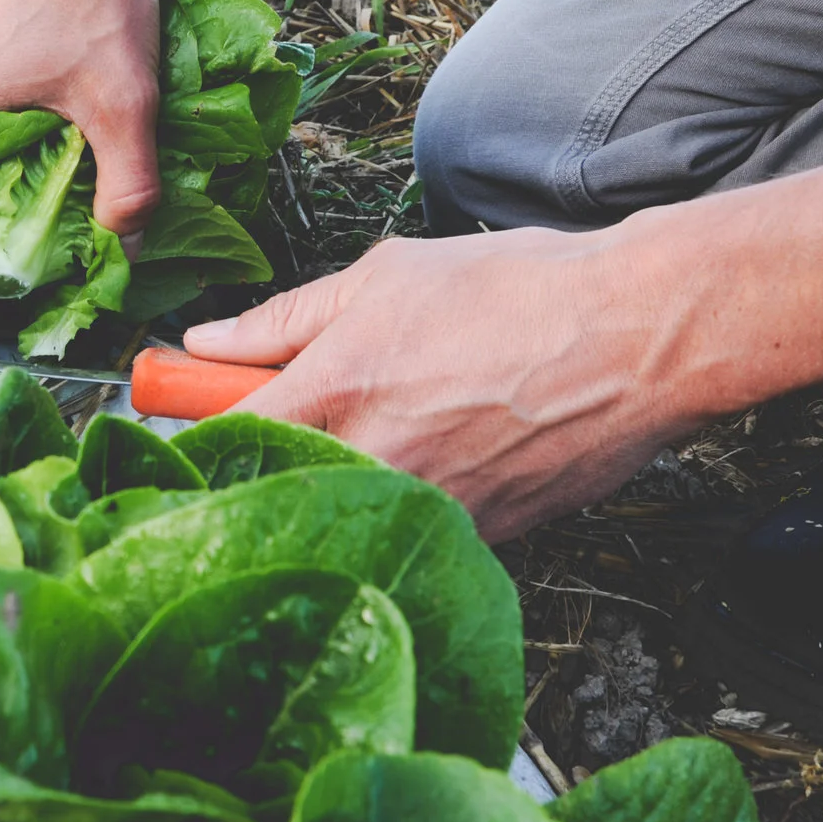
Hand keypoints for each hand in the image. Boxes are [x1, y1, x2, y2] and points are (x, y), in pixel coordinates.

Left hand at [183, 228, 706, 539]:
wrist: (638, 338)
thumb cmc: (517, 292)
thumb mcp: (383, 280)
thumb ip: (283, 320)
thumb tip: (206, 343)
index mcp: (334, 396)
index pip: (219, 439)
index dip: (192, 431)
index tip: (184, 418)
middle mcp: (372, 468)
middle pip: (272, 492)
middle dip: (258, 463)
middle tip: (281, 422)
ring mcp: (427, 515)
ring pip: (342, 517)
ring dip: (334, 483)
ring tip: (385, 428)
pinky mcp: (480, 542)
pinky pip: (408, 531)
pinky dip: (399, 502)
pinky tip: (437, 453)